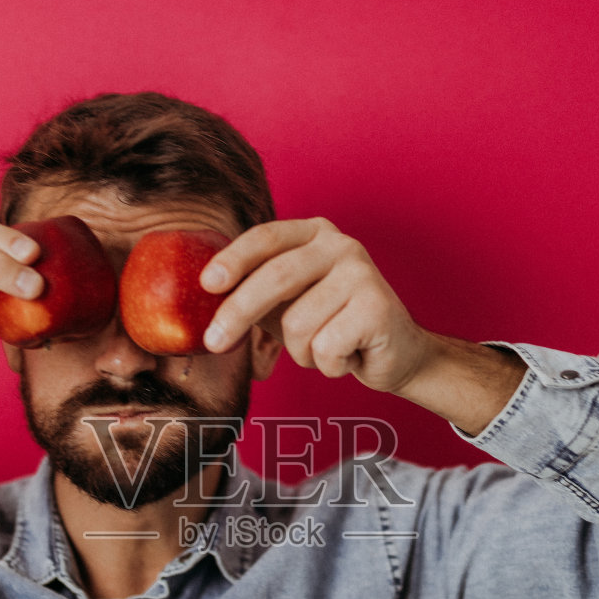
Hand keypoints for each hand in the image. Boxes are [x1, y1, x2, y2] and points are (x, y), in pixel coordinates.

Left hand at [200, 218, 432, 394]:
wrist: (396, 353)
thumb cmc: (332, 326)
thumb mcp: (287, 304)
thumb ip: (253, 293)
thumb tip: (201, 301)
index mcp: (313, 234)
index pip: (265, 238)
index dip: (233, 260)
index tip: (207, 284)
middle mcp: (340, 245)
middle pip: (276, 277)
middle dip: (238, 313)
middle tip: (213, 342)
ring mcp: (362, 272)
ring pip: (298, 324)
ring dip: (302, 352)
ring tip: (326, 348)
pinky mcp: (377, 306)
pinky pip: (325, 347)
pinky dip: (328, 364)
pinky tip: (350, 355)